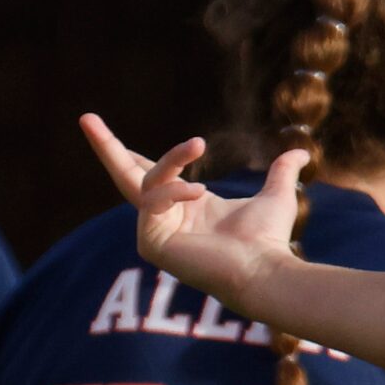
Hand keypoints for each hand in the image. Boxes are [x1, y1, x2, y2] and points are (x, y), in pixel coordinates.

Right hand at [79, 116, 304, 303]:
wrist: (263, 269)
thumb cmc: (268, 240)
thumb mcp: (276, 195)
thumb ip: (281, 172)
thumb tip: (299, 153)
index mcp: (186, 207)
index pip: (151, 175)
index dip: (135, 153)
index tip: (116, 133)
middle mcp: (165, 218)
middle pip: (125, 175)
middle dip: (105, 145)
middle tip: (84, 116)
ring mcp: (154, 232)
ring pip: (148, 180)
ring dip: (172, 159)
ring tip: (198, 144)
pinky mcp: (150, 243)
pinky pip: (151, 201)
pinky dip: (174, 191)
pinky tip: (199, 194)